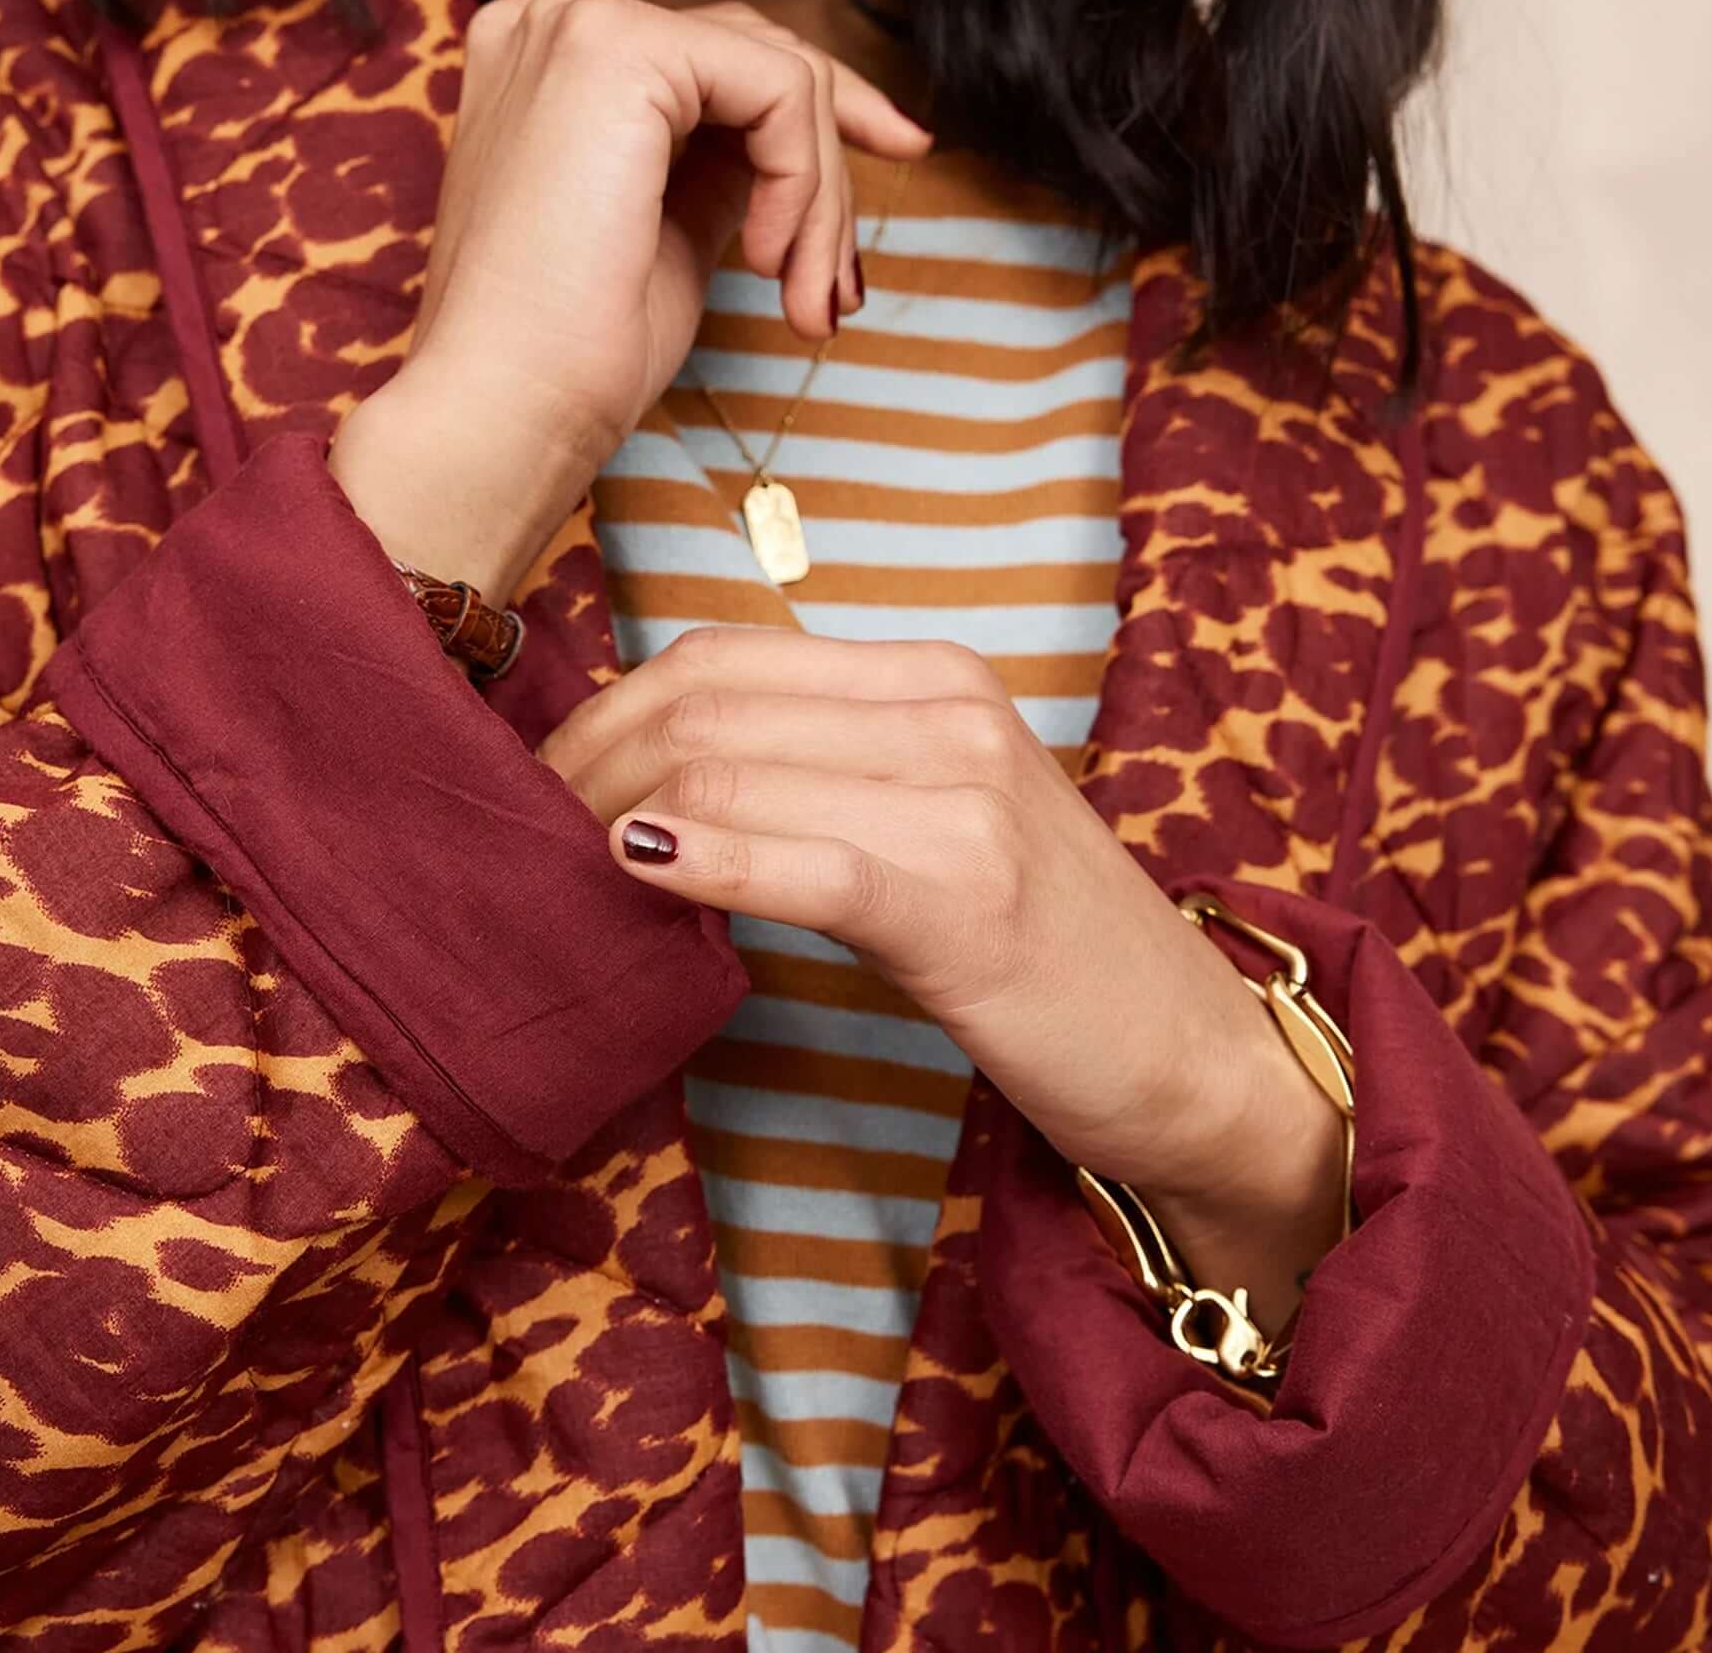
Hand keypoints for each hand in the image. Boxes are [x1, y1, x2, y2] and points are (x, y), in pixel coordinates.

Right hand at [386, 0, 931, 465]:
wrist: (504, 413)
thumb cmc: (570, 358)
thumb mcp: (667, 236)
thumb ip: (719, 170)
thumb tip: (803, 155)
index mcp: (550, 66)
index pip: (716, 56)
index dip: (816, 117)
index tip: (899, 158)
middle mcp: (553, 23)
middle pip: (758, 51)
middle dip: (832, 162)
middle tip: (843, 284)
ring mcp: (580, 26)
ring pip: (779, 74)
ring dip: (822, 197)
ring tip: (810, 303)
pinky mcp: (618, 52)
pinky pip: (779, 91)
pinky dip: (804, 183)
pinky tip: (771, 265)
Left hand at [537, 626, 1348, 1332]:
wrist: (1188, 1056)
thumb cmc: (1042, 946)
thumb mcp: (933, 823)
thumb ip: (818, 777)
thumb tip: (653, 783)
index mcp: (936, 677)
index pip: (721, 656)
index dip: (606, 712)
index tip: (545, 787)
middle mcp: (950, 709)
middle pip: (709, 697)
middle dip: (587, 761)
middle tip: (523, 836)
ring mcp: (966, 795)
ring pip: (734, 764)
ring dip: (615, 812)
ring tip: (553, 869)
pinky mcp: (968, 897)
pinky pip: (804, 856)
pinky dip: (705, 856)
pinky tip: (634, 869)